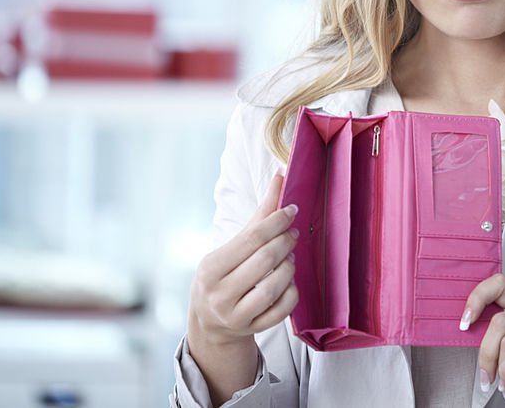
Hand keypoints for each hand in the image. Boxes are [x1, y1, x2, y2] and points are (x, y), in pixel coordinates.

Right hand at [188, 172, 299, 347]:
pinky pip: (282, 310)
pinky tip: (289, 281)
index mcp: (210, 268)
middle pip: (265, 260)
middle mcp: (219, 294)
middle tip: (294, 233)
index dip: (277, 221)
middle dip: (285, 242)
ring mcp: (235, 315)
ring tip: (289, 256)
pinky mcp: (251, 329)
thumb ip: (259, 214)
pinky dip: (291, 292)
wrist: (210, 322)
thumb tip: (280, 175)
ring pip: (275, 286)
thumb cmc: (224, 273)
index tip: (292, 210)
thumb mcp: (232, 246)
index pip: (252, 238)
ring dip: (289, 267)